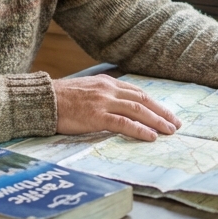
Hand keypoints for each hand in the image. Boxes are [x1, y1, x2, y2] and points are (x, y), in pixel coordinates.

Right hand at [52, 75, 181, 141]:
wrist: (41, 100)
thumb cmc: (60, 99)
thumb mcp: (86, 90)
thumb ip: (103, 95)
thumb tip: (118, 106)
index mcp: (106, 82)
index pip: (137, 92)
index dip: (155, 103)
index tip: (166, 113)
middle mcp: (108, 90)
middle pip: (142, 100)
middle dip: (162, 112)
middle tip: (176, 123)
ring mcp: (102, 102)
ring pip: (137, 110)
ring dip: (156, 121)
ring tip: (169, 131)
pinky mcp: (96, 116)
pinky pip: (123, 123)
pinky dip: (139, 129)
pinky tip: (150, 136)